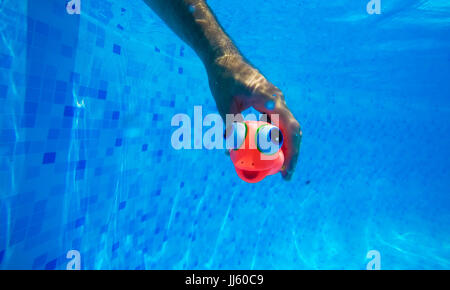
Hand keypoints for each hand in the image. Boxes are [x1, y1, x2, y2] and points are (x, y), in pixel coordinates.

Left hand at [205, 54, 301, 179]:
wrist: (224, 58)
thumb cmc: (224, 79)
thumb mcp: (225, 106)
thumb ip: (231, 128)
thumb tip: (231, 153)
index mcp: (271, 101)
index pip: (291, 130)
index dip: (292, 153)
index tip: (286, 171)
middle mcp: (277, 100)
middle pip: (292, 131)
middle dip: (291, 155)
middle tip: (284, 176)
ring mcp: (274, 100)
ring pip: (285, 127)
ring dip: (282, 147)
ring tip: (275, 166)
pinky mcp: (268, 101)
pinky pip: (275, 121)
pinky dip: (272, 136)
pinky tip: (263, 148)